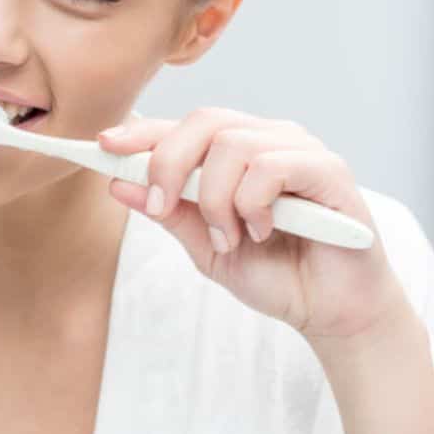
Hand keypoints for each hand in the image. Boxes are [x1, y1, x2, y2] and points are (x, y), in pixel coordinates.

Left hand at [99, 109, 409, 345]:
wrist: (330, 311)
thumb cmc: (275, 274)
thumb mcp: (206, 248)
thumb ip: (169, 214)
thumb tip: (117, 184)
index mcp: (236, 154)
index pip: (183, 128)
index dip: (142, 133)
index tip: (103, 146)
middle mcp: (269, 141)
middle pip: (204, 121)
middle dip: (169, 163)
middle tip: (162, 206)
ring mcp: (301, 151)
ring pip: (234, 144)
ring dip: (216, 198)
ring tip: (229, 238)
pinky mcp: (330, 172)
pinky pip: (273, 166)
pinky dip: (252, 202)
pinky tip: (260, 231)